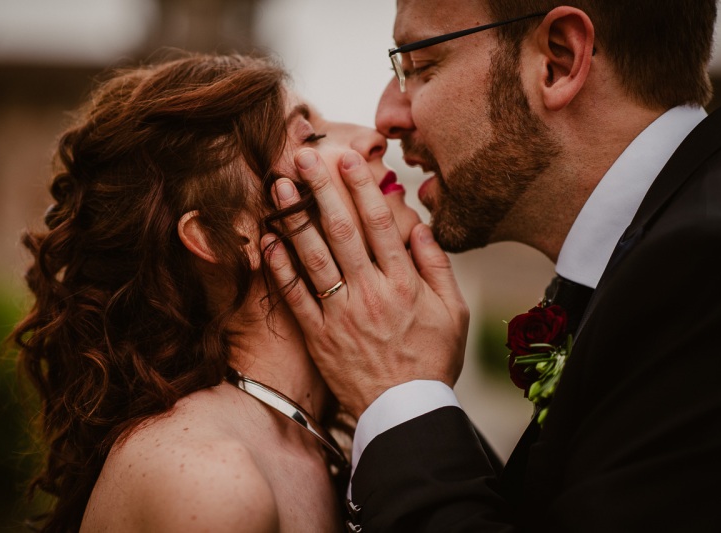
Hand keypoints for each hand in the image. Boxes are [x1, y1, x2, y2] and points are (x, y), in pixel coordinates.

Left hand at [261, 148, 468, 417]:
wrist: (404, 411)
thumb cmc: (431, 360)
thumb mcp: (453, 312)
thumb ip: (437, 267)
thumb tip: (419, 228)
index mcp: (403, 283)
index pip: (379, 224)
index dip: (361, 187)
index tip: (346, 158)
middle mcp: (369, 292)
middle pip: (342, 231)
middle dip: (321, 189)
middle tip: (304, 157)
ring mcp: (340, 313)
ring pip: (313, 257)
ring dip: (294, 218)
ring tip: (279, 187)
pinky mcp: (318, 334)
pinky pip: (295, 296)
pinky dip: (279, 267)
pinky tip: (267, 240)